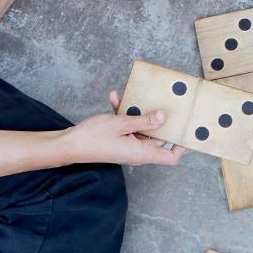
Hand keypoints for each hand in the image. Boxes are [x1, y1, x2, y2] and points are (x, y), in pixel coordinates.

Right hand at [59, 91, 185, 166]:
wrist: (67, 144)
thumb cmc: (93, 138)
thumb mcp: (122, 124)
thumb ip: (144, 120)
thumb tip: (164, 117)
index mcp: (141, 153)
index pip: (170, 157)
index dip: (180, 146)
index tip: (185, 128)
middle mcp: (137, 151)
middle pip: (158, 137)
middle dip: (161, 119)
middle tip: (166, 102)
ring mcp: (128, 144)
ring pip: (142, 127)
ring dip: (139, 111)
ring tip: (136, 96)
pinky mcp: (118, 138)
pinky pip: (128, 125)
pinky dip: (124, 112)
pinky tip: (115, 97)